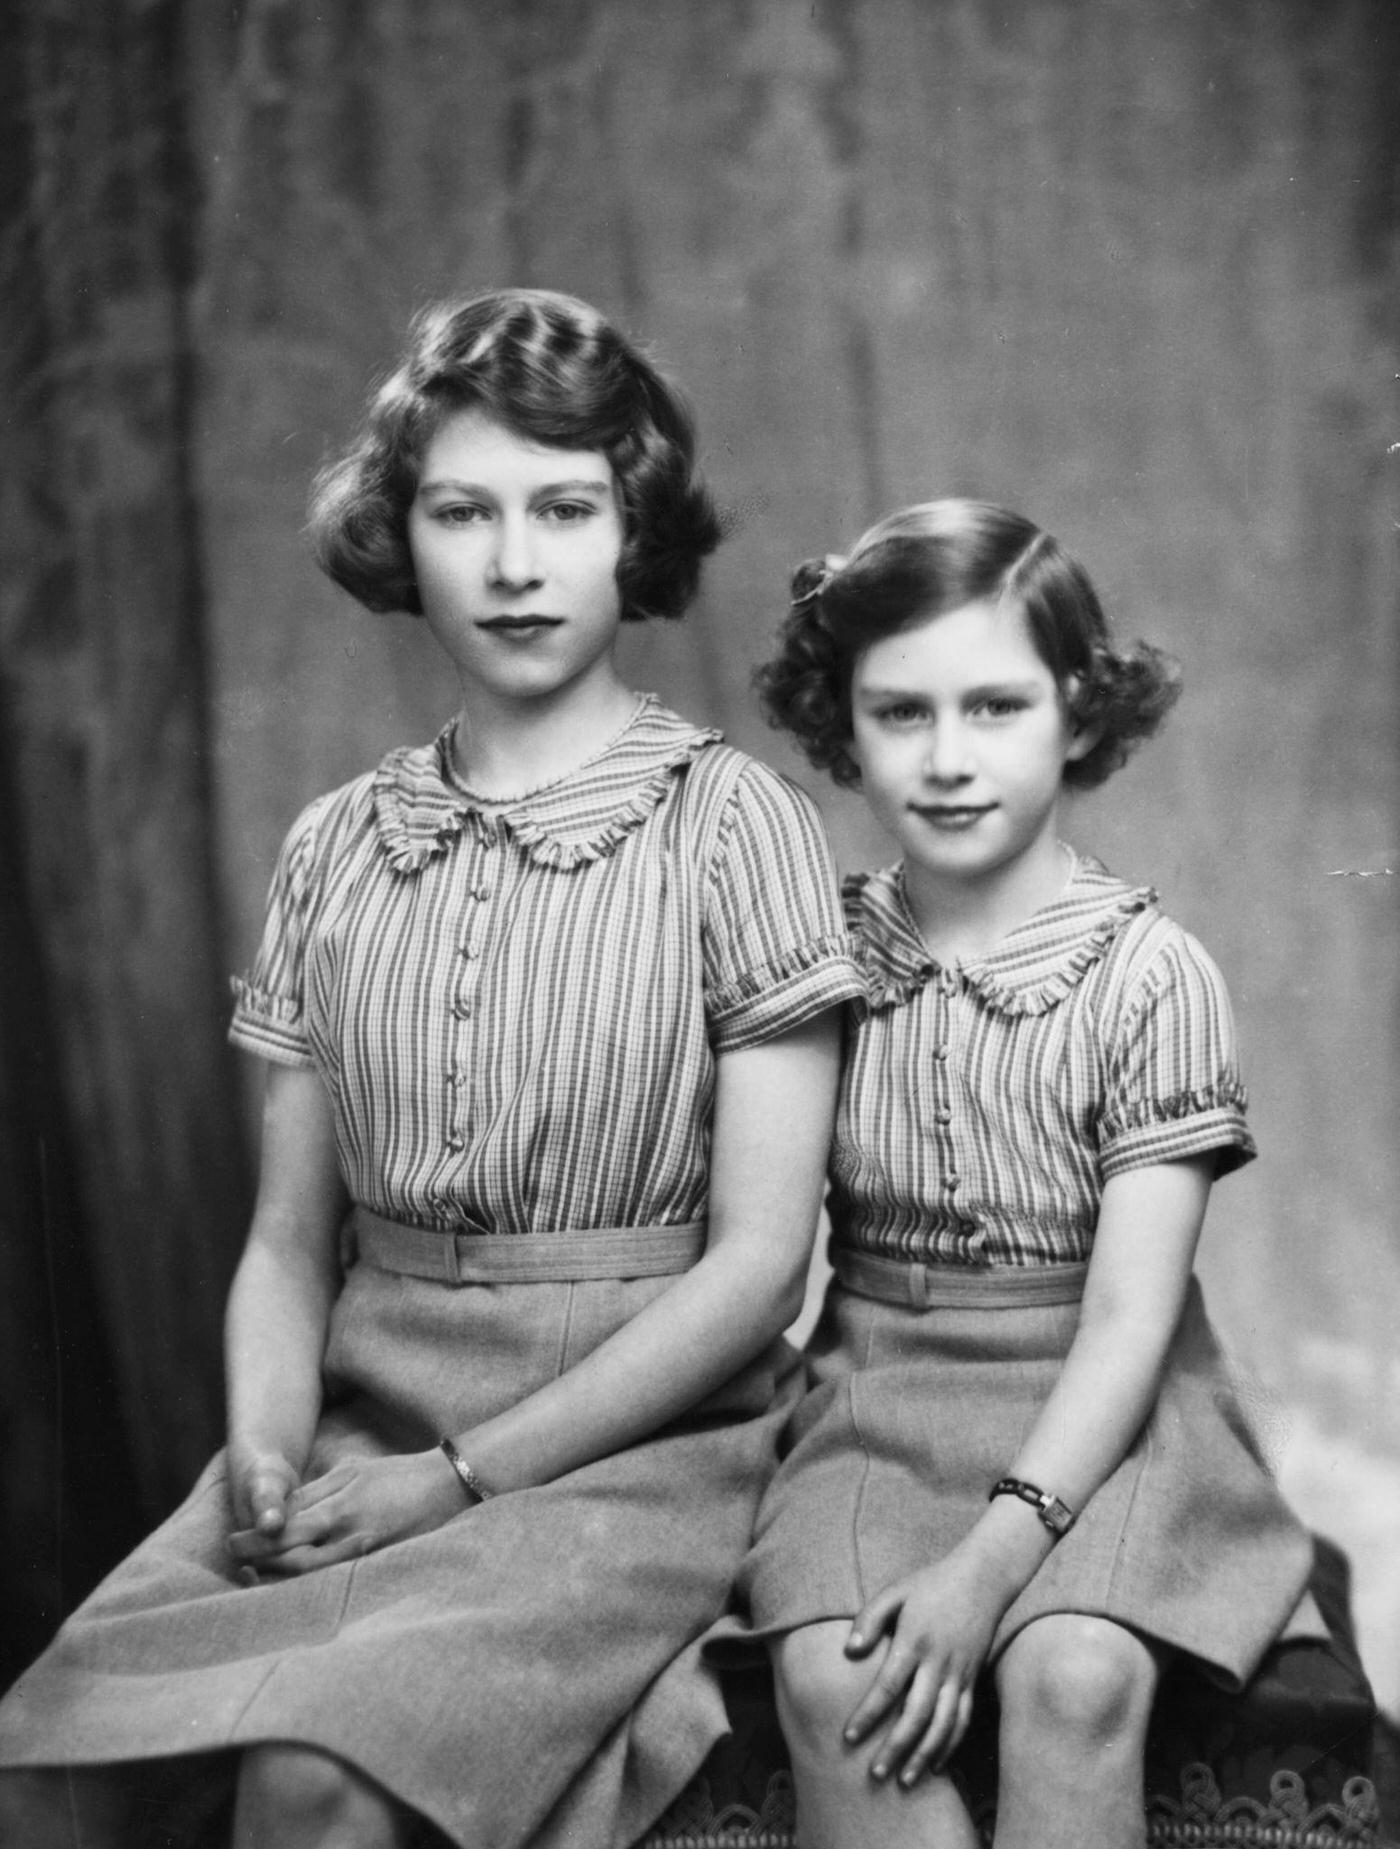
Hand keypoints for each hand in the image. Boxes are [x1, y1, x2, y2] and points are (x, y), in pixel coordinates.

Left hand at [227, 1449, 466, 1575]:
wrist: (447, 1486)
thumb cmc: (397, 1474)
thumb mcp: (353, 1470)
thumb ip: (316, 1490)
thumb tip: (281, 1507)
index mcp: (340, 1505)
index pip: (286, 1527)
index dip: (256, 1538)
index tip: (232, 1542)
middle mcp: (348, 1533)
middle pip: (292, 1557)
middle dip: (260, 1562)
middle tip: (236, 1563)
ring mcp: (364, 1554)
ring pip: (310, 1576)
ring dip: (279, 1579)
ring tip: (257, 1576)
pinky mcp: (376, 1567)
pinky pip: (335, 1582)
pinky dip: (309, 1586)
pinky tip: (295, 1586)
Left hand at [842, 1548, 1005, 1785]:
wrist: (982, 1578)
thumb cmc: (931, 1583)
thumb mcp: (896, 1591)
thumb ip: (870, 1618)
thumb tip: (849, 1652)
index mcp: (914, 1640)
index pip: (888, 1686)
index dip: (868, 1714)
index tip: (849, 1737)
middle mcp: (938, 1661)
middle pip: (916, 1714)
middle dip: (896, 1747)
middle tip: (875, 1774)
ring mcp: (959, 1673)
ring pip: (943, 1724)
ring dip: (924, 1755)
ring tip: (905, 1780)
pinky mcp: (972, 1679)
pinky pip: (962, 1719)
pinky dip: (950, 1745)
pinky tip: (935, 1765)